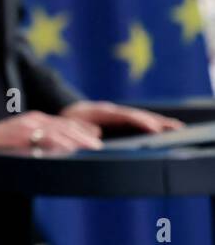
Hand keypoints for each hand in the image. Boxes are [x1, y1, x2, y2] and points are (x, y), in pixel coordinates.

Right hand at [0, 110, 103, 152]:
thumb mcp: (21, 138)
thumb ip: (37, 140)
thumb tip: (56, 150)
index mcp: (35, 119)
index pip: (63, 122)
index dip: (81, 128)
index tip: (96, 133)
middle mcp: (35, 119)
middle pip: (65, 125)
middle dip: (85, 134)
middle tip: (99, 144)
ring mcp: (29, 125)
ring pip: (60, 130)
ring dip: (79, 139)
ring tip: (93, 147)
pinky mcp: (23, 132)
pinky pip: (46, 137)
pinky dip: (61, 142)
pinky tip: (71, 148)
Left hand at [60, 100, 182, 134]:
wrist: (66, 111)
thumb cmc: (67, 121)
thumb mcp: (70, 126)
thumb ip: (81, 130)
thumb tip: (96, 134)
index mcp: (100, 112)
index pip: (124, 117)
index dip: (140, 122)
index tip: (154, 128)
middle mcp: (111, 110)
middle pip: (137, 115)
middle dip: (155, 121)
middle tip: (175, 128)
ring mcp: (116, 112)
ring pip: (140, 116)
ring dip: (157, 121)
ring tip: (177, 128)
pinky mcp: (119, 117)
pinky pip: (137, 119)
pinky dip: (151, 122)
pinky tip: (164, 128)